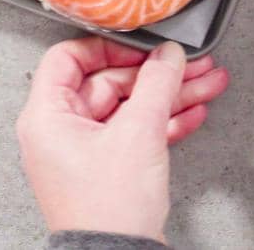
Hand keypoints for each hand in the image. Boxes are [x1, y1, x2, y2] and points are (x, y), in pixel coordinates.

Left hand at [16, 38, 229, 241]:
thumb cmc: (108, 209)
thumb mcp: (139, 132)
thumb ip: (157, 84)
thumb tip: (167, 56)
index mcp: (48, 117)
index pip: (68, 58)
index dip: (107, 47)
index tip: (140, 45)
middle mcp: (60, 132)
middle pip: (109, 83)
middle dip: (156, 74)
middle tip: (189, 64)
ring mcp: (84, 152)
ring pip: (129, 108)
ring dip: (169, 96)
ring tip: (205, 83)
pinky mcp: (107, 170)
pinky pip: (134, 133)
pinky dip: (163, 122)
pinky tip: (192, 113)